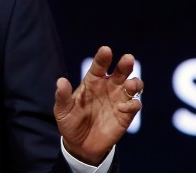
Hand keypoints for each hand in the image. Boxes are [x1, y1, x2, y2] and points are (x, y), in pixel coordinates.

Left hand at [53, 45, 142, 164]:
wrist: (80, 145)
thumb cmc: (70, 122)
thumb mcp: (62, 110)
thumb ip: (63, 96)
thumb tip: (61, 81)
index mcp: (92, 82)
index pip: (99, 66)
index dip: (102, 58)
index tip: (106, 50)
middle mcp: (108, 87)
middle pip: (121, 71)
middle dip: (125, 64)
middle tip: (128, 58)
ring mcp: (119, 99)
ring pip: (133, 85)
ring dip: (135, 82)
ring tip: (129, 85)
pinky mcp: (126, 114)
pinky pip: (135, 104)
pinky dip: (132, 104)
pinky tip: (122, 108)